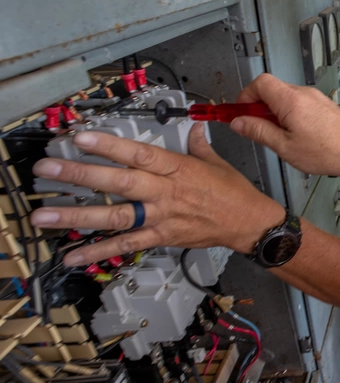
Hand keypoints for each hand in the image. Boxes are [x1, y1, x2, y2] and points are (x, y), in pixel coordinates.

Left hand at [29, 125, 284, 265]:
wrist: (250, 223)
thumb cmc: (234, 192)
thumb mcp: (216, 161)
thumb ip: (197, 144)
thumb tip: (192, 127)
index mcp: (177, 168)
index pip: (140, 154)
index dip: (111, 146)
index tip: (82, 138)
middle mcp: (166, 192)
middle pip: (119, 182)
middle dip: (81, 176)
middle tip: (48, 170)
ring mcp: (161, 217)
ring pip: (116, 216)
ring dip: (78, 216)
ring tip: (46, 215)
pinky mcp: (161, 237)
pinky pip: (127, 245)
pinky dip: (99, 252)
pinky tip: (73, 255)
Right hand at [232, 74, 339, 179]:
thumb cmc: (326, 152)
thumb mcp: (284, 147)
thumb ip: (258, 131)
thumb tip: (238, 122)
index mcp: (291, 101)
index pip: (260, 83)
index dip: (246, 96)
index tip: (241, 112)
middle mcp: (304, 94)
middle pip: (272, 88)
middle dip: (259, 106)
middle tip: (256, 126)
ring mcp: (315, 97)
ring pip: (285, 96)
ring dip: (274, 110)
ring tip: (278, 133)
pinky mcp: (322, 104)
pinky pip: (298, 101)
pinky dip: (289, 112)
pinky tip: (294, 132)